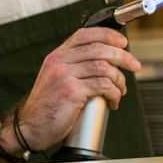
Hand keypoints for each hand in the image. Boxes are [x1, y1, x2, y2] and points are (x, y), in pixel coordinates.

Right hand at [15, 27, 140, 150]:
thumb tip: (108, 60)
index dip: (108, 35)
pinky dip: (114, 93)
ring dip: (119, 79)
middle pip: (100, 49)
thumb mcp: (57, 77)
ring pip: (104, 67)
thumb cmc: (47, 106)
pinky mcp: (71, 92)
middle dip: (123, 56)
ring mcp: (64, 76)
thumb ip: (76, 65)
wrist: (29, 128)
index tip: (123, 42)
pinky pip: (102, 86)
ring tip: (121, 89)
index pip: (85, 34)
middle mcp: (59, 62)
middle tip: (134, 65)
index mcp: (58, 55)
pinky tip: (113, 100)